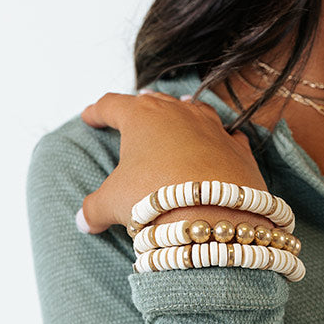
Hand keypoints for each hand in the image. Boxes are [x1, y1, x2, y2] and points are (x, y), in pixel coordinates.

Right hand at [78, 90, 268, 233]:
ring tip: (177, 111)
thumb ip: (95, 209)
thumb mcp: (114, 204)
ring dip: (183, 112)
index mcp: (141, 116)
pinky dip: (222, 138)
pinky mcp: (238, 149)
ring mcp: (213, 127)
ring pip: (194, 110)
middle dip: (141, 107)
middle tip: (132, 112)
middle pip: (155, 102)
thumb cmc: (155, 199)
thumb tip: (84, 221)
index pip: (112, 106)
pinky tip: (223, 140)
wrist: (213, 214)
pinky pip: (229, 136)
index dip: (98, 112)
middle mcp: (179, 113)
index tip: (90, 116)